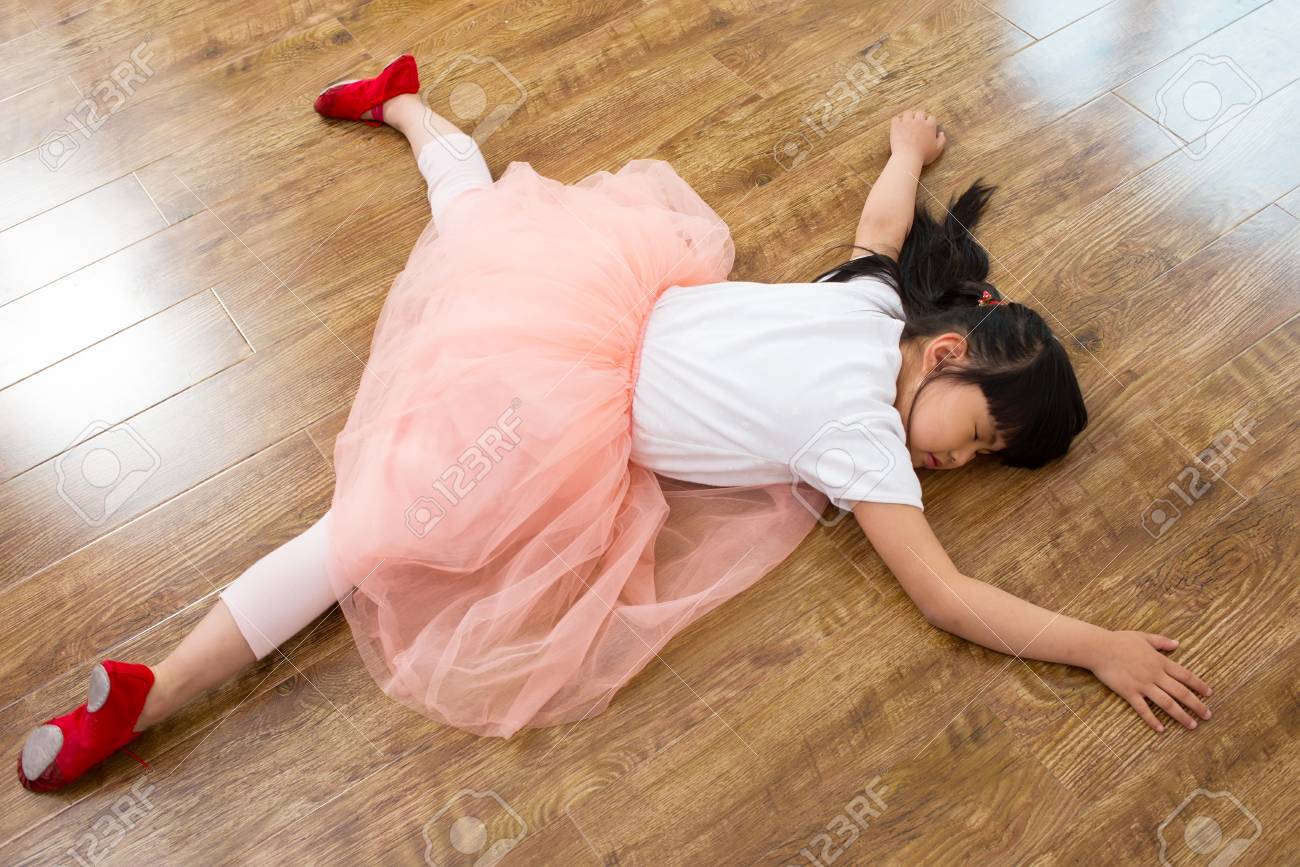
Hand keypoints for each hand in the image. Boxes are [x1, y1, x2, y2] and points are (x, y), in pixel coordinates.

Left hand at [889, 110, 945, 165]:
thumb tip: (941, 133)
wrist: (907, 158)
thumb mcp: (937, 150)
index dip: (929, 122)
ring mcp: (907, 122)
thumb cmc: (923, 156)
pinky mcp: (897, 126)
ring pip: (908, 113)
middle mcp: (919, 121)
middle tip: (917, 125)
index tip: (927, 127)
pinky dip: (896, 122)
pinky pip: (895, 119)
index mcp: (930, 126)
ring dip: (908, 118)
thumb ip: (942, 140)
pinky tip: (897, 127)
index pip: (932, 118)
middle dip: (919, 118)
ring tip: (907, 124)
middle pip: (920, 113)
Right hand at [1088, 630, 1212, 731]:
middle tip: (1208, 715)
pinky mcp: (1129, 692)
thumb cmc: (1119, 640)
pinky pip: (1143, 709)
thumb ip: (1161, 641)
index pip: (1185, 675)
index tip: (1209, 694)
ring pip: (1167, 703)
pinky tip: (1161, 729)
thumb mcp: (1143, 637)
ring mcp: (1142, 685)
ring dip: (1181, 715)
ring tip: (1192, 725)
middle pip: (1181, 692)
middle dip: (1196, 705)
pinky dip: (1152, 720)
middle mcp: (1155, 675)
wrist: (1099, 648)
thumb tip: (1177, 643)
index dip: (1199, 685)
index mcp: (1160, 661)